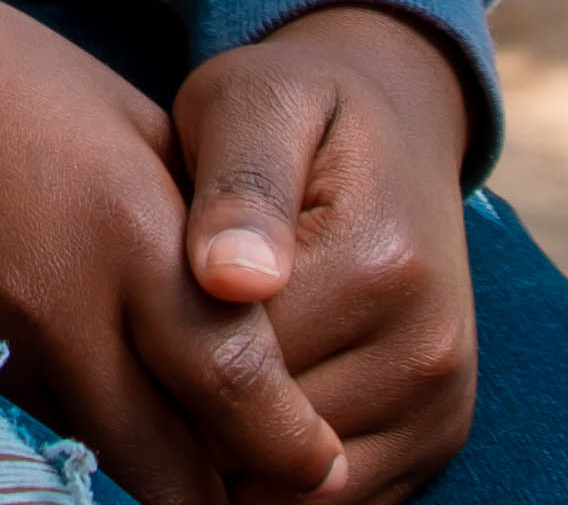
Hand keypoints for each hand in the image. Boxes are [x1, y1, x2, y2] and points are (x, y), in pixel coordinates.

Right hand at [0, 0, 333, 504]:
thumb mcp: (118, 114)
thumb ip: (193, 210)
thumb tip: (258, 293)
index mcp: (132, 231)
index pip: (243, 389)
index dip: (290, 444)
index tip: (316, 452)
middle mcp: (70, 308)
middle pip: (180, 472)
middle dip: (233, 489)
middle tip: (263, 474)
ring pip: (111, 460)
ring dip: (160, 462)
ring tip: (192, 435)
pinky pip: (45, 422)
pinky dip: (88, 422)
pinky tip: (97, 376)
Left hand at [169, 9, 480, 501]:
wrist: (394, 122)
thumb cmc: (294, 108)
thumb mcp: (251, 102)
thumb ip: (238, 182)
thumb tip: (229, 276)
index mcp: (379, 265)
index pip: (238, 368)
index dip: (161, 358)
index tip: (126, 316)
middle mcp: (427, 350)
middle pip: (266, 440)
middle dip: (195, 410)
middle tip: (150, 346)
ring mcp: (441, 404)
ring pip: (300, 489)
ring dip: (237, 453)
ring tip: (194, 371)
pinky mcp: (439, 437)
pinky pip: (342, 501)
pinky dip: (281, 475)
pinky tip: (241, 403)